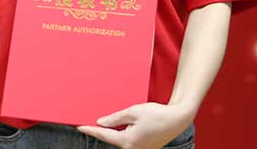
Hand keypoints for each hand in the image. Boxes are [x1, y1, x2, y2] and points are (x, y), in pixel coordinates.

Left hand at [77, 102, 192, 148]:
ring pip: (120, 140)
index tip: (80, 127)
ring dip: (114, 131)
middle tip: (89, 122)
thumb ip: (115, 119)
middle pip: (112, 139)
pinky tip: (121, 126)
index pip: (104, 135)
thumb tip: (100, 123)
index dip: (91, 130)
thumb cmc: (156, 114)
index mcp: (128, 141)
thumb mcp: (132, 112)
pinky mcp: (144, 147)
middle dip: (102, 130)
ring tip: (106, 122)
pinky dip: (123, 133)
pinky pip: (129, 140)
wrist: (177, 119)